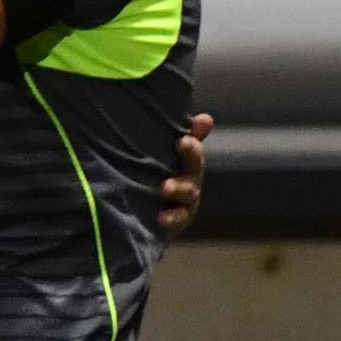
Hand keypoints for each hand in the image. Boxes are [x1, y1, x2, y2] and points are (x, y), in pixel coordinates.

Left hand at [158, 111, 211, 238]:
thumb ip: (173, 135)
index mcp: (184, 162)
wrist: (137, 219)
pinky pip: (176, 220)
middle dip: (191, 154)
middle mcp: (189, 181)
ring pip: (188, 194)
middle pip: (195, 166)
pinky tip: (161, 217)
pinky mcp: (175, 222)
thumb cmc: (149, 180)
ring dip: (178, 187)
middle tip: (183, 143)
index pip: (192, 147)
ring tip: (165, 187)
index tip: (184, 134)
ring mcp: (184, 203)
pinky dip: (171, 218)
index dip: (191, 139)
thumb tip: (204, 117)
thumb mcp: (156, 157)